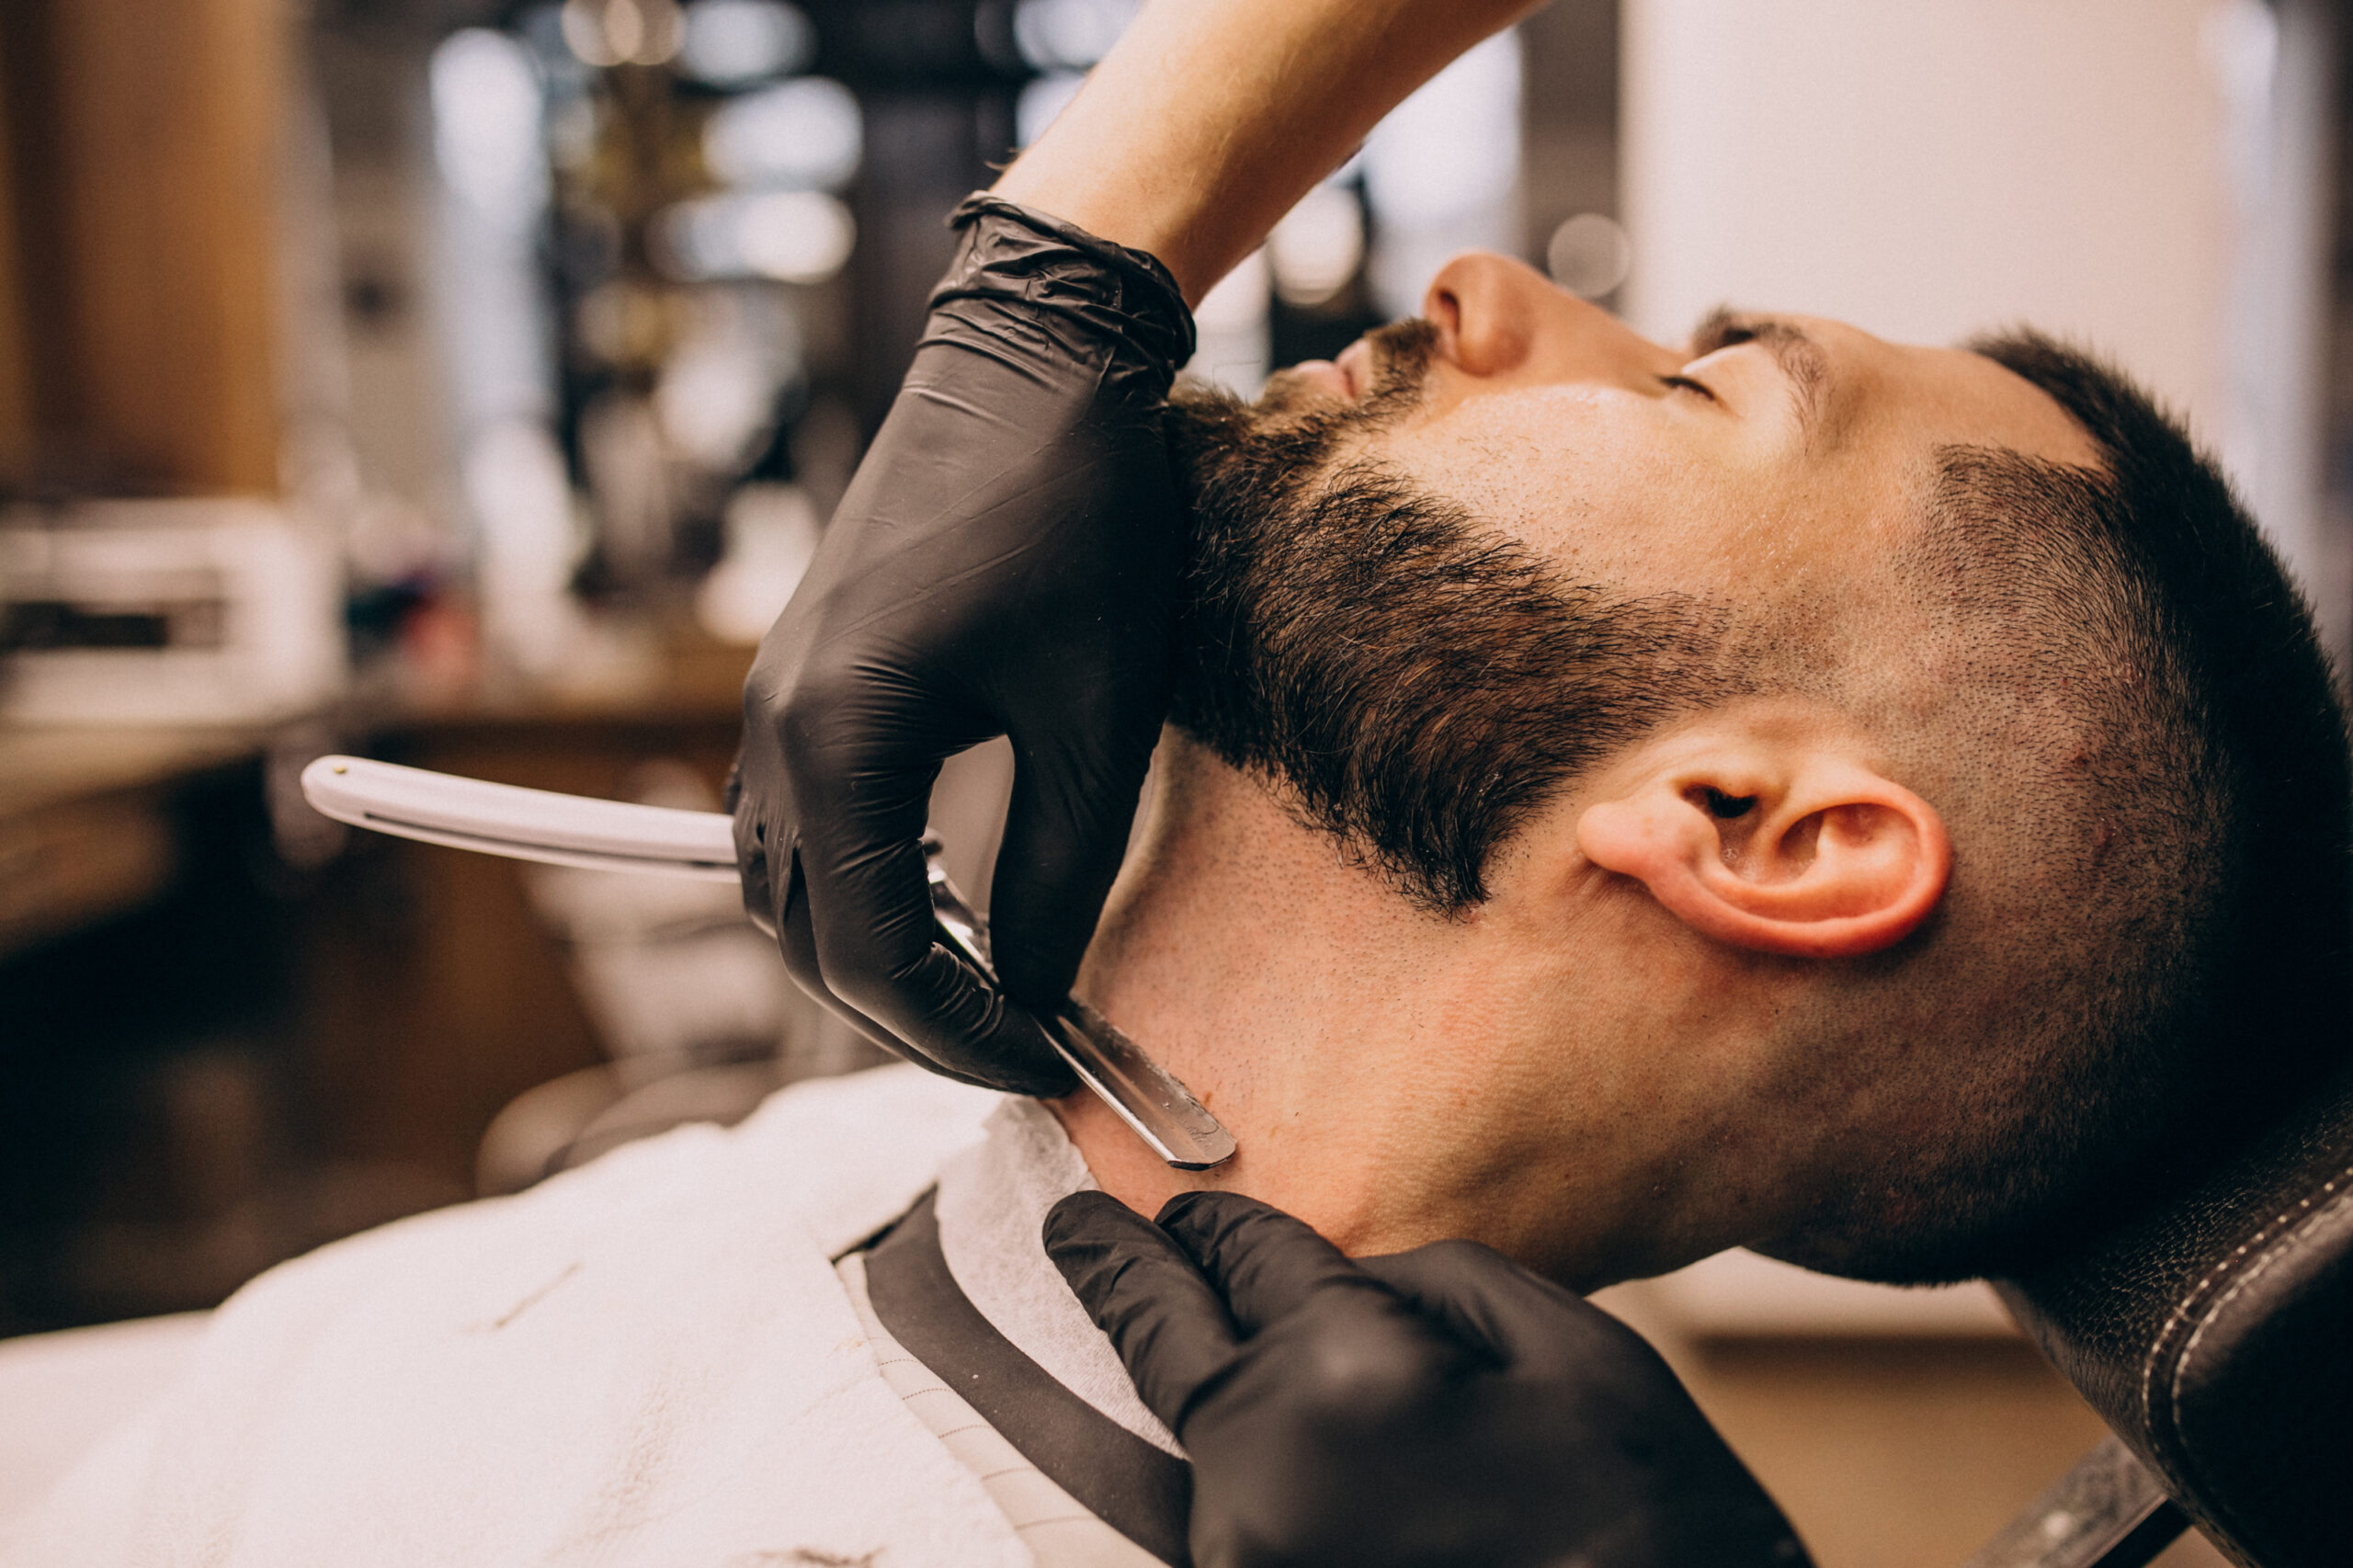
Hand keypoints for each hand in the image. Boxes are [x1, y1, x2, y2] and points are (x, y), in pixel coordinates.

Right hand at [731, 195, 1193, 1094]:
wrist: (1035, 359)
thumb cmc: (1075, 516)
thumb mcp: (1095, 716)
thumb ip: (1058, 872)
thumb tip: (1040, 991)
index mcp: (834, 743)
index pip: (869, 957)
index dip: (957, 1036)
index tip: (1048, 1065)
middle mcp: (775, 731)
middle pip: (808, 941)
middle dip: (912, 1015)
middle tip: (1024, 1044)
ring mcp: (777, 701)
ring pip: (791, 890)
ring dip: (878, 956)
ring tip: (993, 987)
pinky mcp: (806, 677)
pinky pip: (799, 825)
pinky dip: (861, 886)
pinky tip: (948, 895)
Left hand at [1045, 1190, 1811, 1567]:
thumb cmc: (1632, 1508)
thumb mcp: (1555, 1338)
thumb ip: (1418, 1280)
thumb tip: (1336, 1279)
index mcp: (1339, 1371)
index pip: (1237, 1256)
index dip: (1210, 1221)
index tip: (1176, 1209)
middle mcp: (1261, 1469)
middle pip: (1162, 1341)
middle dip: (1119, 1273)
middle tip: (1078, 1231)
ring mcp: (1244, 1556)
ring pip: (1194, 1431)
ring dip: (1206, 1388)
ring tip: (1187, 1332)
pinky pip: (1225, 1510)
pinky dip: (1240, 1465)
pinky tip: (1279, 1445)